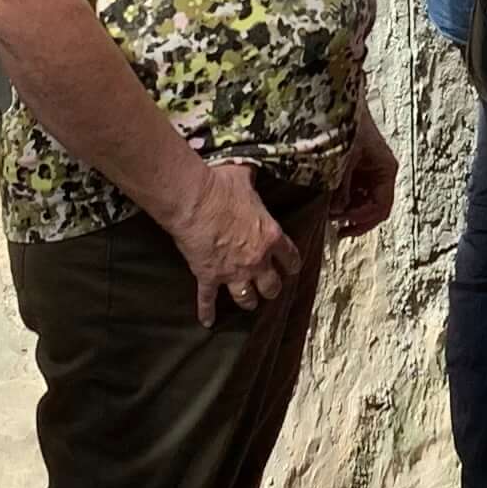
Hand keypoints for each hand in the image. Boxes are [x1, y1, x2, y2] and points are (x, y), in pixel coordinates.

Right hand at [166, 156, 302, 326]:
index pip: (290, 257)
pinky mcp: (208, 277)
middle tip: (270, 288)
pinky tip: (207, 322)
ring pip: (246, 298)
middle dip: (271, 288)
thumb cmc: (222, 186)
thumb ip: (252, 177)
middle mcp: (256, 259)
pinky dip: (207, 312)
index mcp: (270, 235)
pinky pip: (208, 300)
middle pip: (271, 286)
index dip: (292, 265)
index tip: (292, 269)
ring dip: (248, 301)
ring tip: (248, 304)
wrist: (194, 200)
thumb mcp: (245, 176)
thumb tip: (250, 165)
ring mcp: (232, 272)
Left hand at [337, 114, 400, 239]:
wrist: (335, 99)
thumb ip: (341, 188)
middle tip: (332, 223)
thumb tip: (337, 211)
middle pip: (371, 207)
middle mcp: (379, 173)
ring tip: (326, 210)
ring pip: (359, 200)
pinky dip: (339, 197)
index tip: (343, 226)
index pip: (381, 207)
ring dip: (344, 208)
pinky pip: (350, 190)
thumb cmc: (345, 124)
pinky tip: (325, 198)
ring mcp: (366, 170)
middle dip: (352, 217)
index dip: (363, 220)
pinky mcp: (353, 167)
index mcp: (386, 170)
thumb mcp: (343, 159)